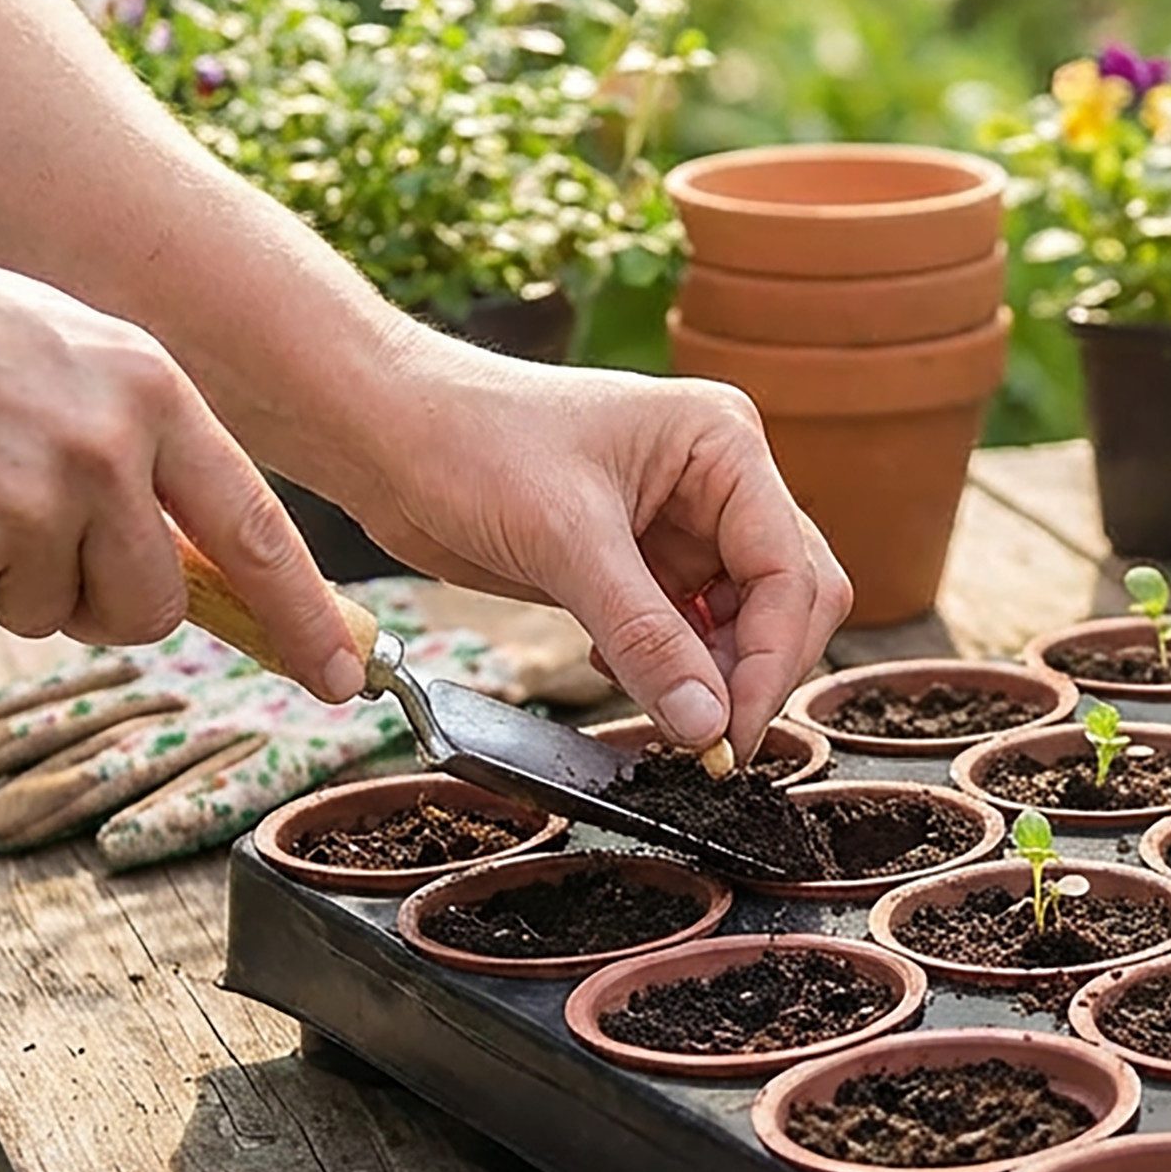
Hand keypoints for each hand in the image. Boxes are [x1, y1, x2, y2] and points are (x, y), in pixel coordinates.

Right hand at [0, 216, 365, 697]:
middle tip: (37, 529)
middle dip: (105, 599)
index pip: (257, 530)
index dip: (302, 615)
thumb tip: (210, 568)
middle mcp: (104, 451)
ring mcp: (25, 507)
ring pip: (54, 617)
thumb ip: (151, 450)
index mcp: (152, 392)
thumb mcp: (76, 357)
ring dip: (8, 578)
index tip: (342, 674)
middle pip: (151, 606)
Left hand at [337, 334, 851, 760]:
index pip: (788, 569)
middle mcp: (718, 481)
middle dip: (751, 670)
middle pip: (786, 598)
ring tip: (658, 708)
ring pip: (740, 622)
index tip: (731, 734)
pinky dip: (668, 668)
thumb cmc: (469, 442)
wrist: (382, 430)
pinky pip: (687, 631)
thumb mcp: (565, 543)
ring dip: (708, 676)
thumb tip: (708, 726)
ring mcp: (683, 523)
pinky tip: (616, 671)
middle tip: (706, 741)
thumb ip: (646, 638)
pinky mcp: (641, 561)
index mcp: (723, 444)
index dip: (770, 658)